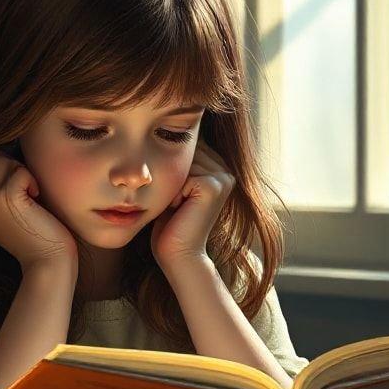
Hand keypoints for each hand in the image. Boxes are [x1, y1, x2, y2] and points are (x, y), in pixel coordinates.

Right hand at [0, 146, 78, 271]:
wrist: (44, 260)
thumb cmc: (28, 228)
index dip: (3, 167)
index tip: (12, 193)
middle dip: (12, 168)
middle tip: (22, 196)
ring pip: (5, 160)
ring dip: (23, 175)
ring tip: (27, 200)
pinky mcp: (4, 198)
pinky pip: (21, 170)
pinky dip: (33, 182)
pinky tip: (34, 203)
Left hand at [150, 137, 234, 268]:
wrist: (178, 255)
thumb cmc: (170, 224)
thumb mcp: (173, 188)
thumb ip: (177, 164)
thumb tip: (162, 133)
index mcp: (218, 167)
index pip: (185, 147)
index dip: (170, 168)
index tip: (176, 197)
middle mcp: (225, 170)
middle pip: (184, 151)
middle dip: (170, 175)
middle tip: (177, 204)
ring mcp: (223, 177)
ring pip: (182, 162)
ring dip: (171, 185)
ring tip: (178, 207)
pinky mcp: (214, 185)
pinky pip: (182, 175)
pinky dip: (174, 193)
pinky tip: (180, 210)